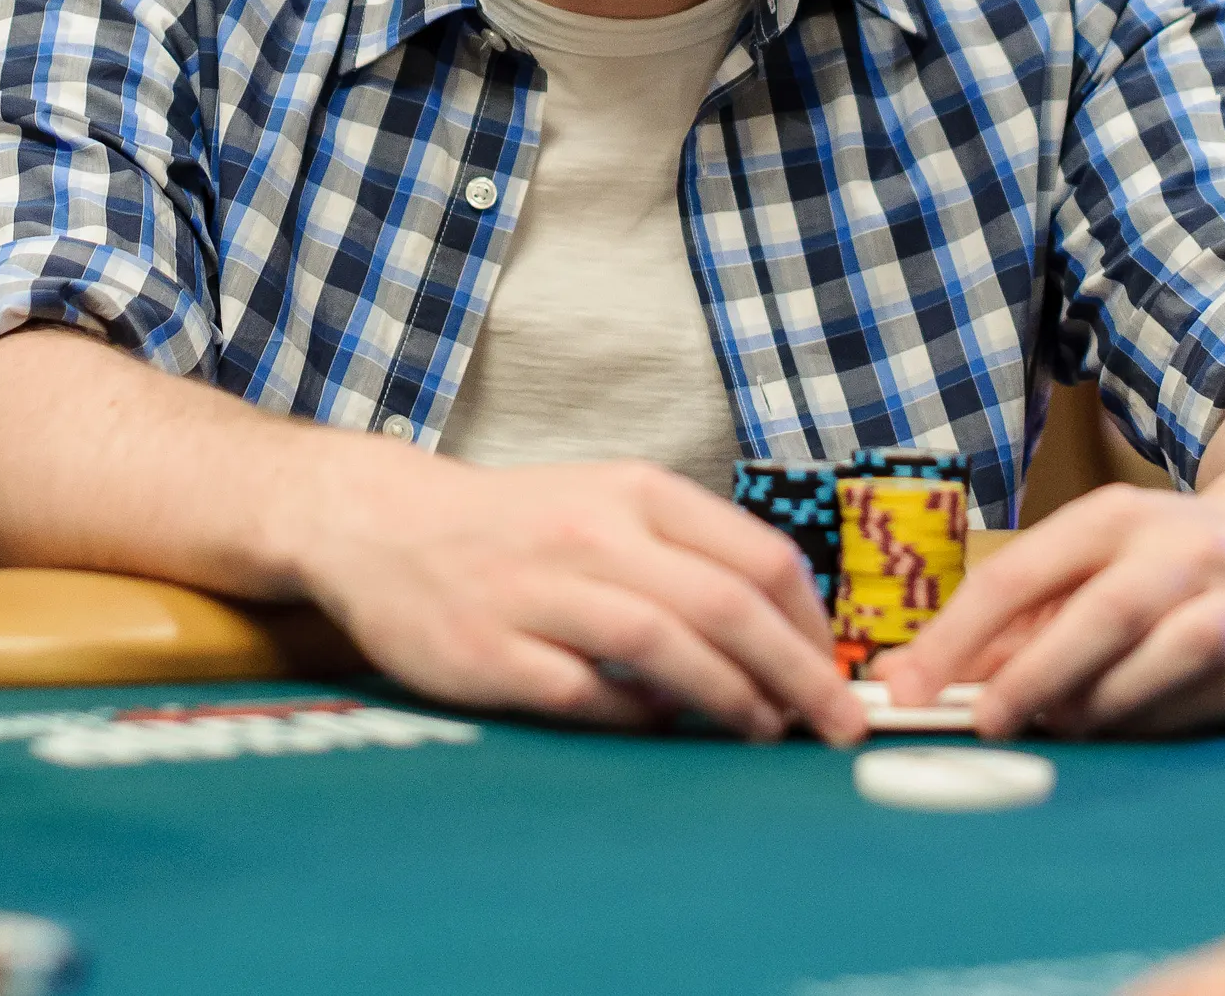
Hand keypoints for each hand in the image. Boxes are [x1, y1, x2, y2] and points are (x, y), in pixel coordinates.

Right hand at [298, 442, 866, 744]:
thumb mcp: (610, 503)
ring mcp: (539, 592)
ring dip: (729, 698)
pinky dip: (636, 718)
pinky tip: (665, 732)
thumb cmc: (520, 523)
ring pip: (662, 644)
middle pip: (725, 604)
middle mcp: (594, 532)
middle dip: (797, 672)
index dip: (812, 621)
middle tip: (837, 722)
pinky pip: (584, 694)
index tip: (837, 668)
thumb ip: (689, 553)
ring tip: (766, 731)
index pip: (756, 553)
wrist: (386, 524)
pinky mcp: (490, 652)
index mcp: (636, 491)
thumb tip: (785, 627)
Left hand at [871, 454, 1224, 738]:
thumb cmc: (1167, 559)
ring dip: (1099, 705)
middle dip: (1033, 674)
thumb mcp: (1094, 558)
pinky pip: (1202, 702)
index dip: (960, 632)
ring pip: (1161, 659)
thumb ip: (1020, 617)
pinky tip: (1126, 729)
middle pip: (1099, 613)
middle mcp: (1178, 549)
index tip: (908, 684)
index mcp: (1113, 517)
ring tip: (1059, 728)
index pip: (1021, 570)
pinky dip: (1153, 723)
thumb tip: (925, 676)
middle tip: (984, 723)